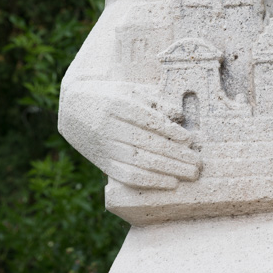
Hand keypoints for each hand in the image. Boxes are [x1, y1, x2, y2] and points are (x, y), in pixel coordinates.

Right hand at [58, 81, 201, 190]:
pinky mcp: (104, 162)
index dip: (170, 131)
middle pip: (147, 144)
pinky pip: (127, 176)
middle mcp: (110, 126)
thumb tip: (179, 116)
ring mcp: (106, 146)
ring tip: (190, 174)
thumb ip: (156, 100)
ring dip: (168, 170)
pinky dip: (150, 181)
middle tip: (198, 163)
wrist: (74, 109)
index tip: (189, 139)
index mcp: (118, 104)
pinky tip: (170, 183)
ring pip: (140, 162)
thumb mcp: (132, 90)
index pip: (147, 120)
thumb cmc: (112, 96)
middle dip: (175, 155)